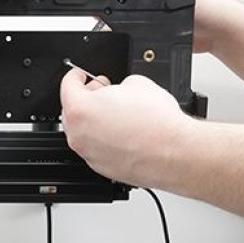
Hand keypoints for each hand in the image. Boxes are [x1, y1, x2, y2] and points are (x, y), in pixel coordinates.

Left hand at [60, 68, 192, 188]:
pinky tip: (124, 132)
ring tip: (118, 112)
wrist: (175, 153)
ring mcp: (90, 154)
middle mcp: (80, 135)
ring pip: (83, 131)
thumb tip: (119, 90)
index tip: (80, 75)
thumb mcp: (136, 83)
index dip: (76, 76)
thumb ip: (117, 85)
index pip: (68, 86)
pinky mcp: (102, 168)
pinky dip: (104, 138)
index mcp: (81, 110)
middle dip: (86, 97)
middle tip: (103, 91)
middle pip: (72, 110)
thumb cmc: (157, 123)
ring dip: (95, 119)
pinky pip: (96, 147)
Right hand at [128, 0, 242, 53]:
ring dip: (134, 11)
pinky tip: (146, 24)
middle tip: (128, 1)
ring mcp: (158, 4)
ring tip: (138, 13)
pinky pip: (140, 22)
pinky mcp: (157, 21)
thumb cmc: (211, 4)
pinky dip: (139, 24)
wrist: (219, 31)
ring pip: (134, 6)